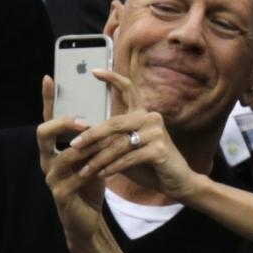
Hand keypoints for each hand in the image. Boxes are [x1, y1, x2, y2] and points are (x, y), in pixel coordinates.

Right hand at [39, 75, 145, 252]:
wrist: (87, 219)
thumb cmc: (90, 184)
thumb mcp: (93, 156)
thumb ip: (94, 137)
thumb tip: (108, 109)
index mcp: (54, 148)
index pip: (48, 119)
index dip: (47, 99)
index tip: (49, 77)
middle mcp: (47, 160)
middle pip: (43, 133)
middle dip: (63, 122)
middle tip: (85, 120)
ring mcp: (51, 178)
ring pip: (64, 154)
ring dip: (87, 146)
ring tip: (106, 141)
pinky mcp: (61, 194)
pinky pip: (75, 176)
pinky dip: (92, 169)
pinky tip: (106, 165)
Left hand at [68, 69, 205, 202]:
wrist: (178, 182)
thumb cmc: (151, 165)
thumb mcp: (129, 150)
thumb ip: (112, 141)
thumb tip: (83, 139)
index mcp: (143, 114)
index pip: (128, 89)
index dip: (112, 79)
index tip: (94, 71)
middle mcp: (151, 118)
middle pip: (114, 123)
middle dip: (91, 136)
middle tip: (74, 145)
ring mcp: (156, 133)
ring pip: (119, 144)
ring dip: (99, 159)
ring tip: (85, 170)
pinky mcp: (159, 150)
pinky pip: (128, 158)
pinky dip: (113, 168)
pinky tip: (102, 175)